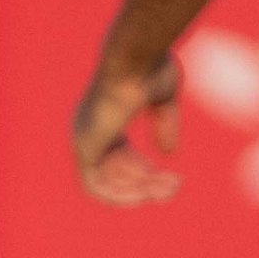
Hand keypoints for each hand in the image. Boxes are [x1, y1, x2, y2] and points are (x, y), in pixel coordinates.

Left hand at [72, 55, 183, 205]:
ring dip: (139, 191)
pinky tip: (145, 196)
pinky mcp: (84, 147)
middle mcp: (89, 129)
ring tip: (169, 189)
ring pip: (108, 181)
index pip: (120, 154)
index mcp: (105, 116)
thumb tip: (168, 154)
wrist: (135, 61)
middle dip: (147, 182)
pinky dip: (119, 195)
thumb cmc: (149, 69)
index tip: (172, 176)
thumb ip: (165, 125)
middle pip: (115, 170)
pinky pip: (94, 186)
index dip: (145, 170)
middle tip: (175, 185)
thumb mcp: (162, 100)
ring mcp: (84, 138)